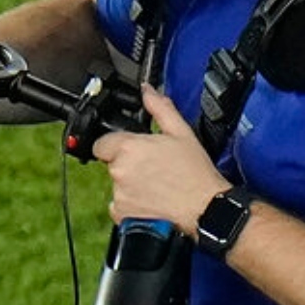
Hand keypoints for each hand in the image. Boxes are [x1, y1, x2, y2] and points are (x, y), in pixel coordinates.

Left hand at [91, 85, 229, 229]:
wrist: (202, 207)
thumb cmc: (194, 172)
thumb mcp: (181, 132)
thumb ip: (159, 108)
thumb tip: (147, 91)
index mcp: (129, 148)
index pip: (102, 143)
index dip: (115, 143)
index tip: (130, 147)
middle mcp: (119, 171)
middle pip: (111, 163)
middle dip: (127, 162)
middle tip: (152, 165)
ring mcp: (119, 194)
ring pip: (116, 184)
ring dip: (130, 183)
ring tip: (156, 183)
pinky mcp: (121, 213)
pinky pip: (118, 205)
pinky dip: (130, 203)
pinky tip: (151, 199)